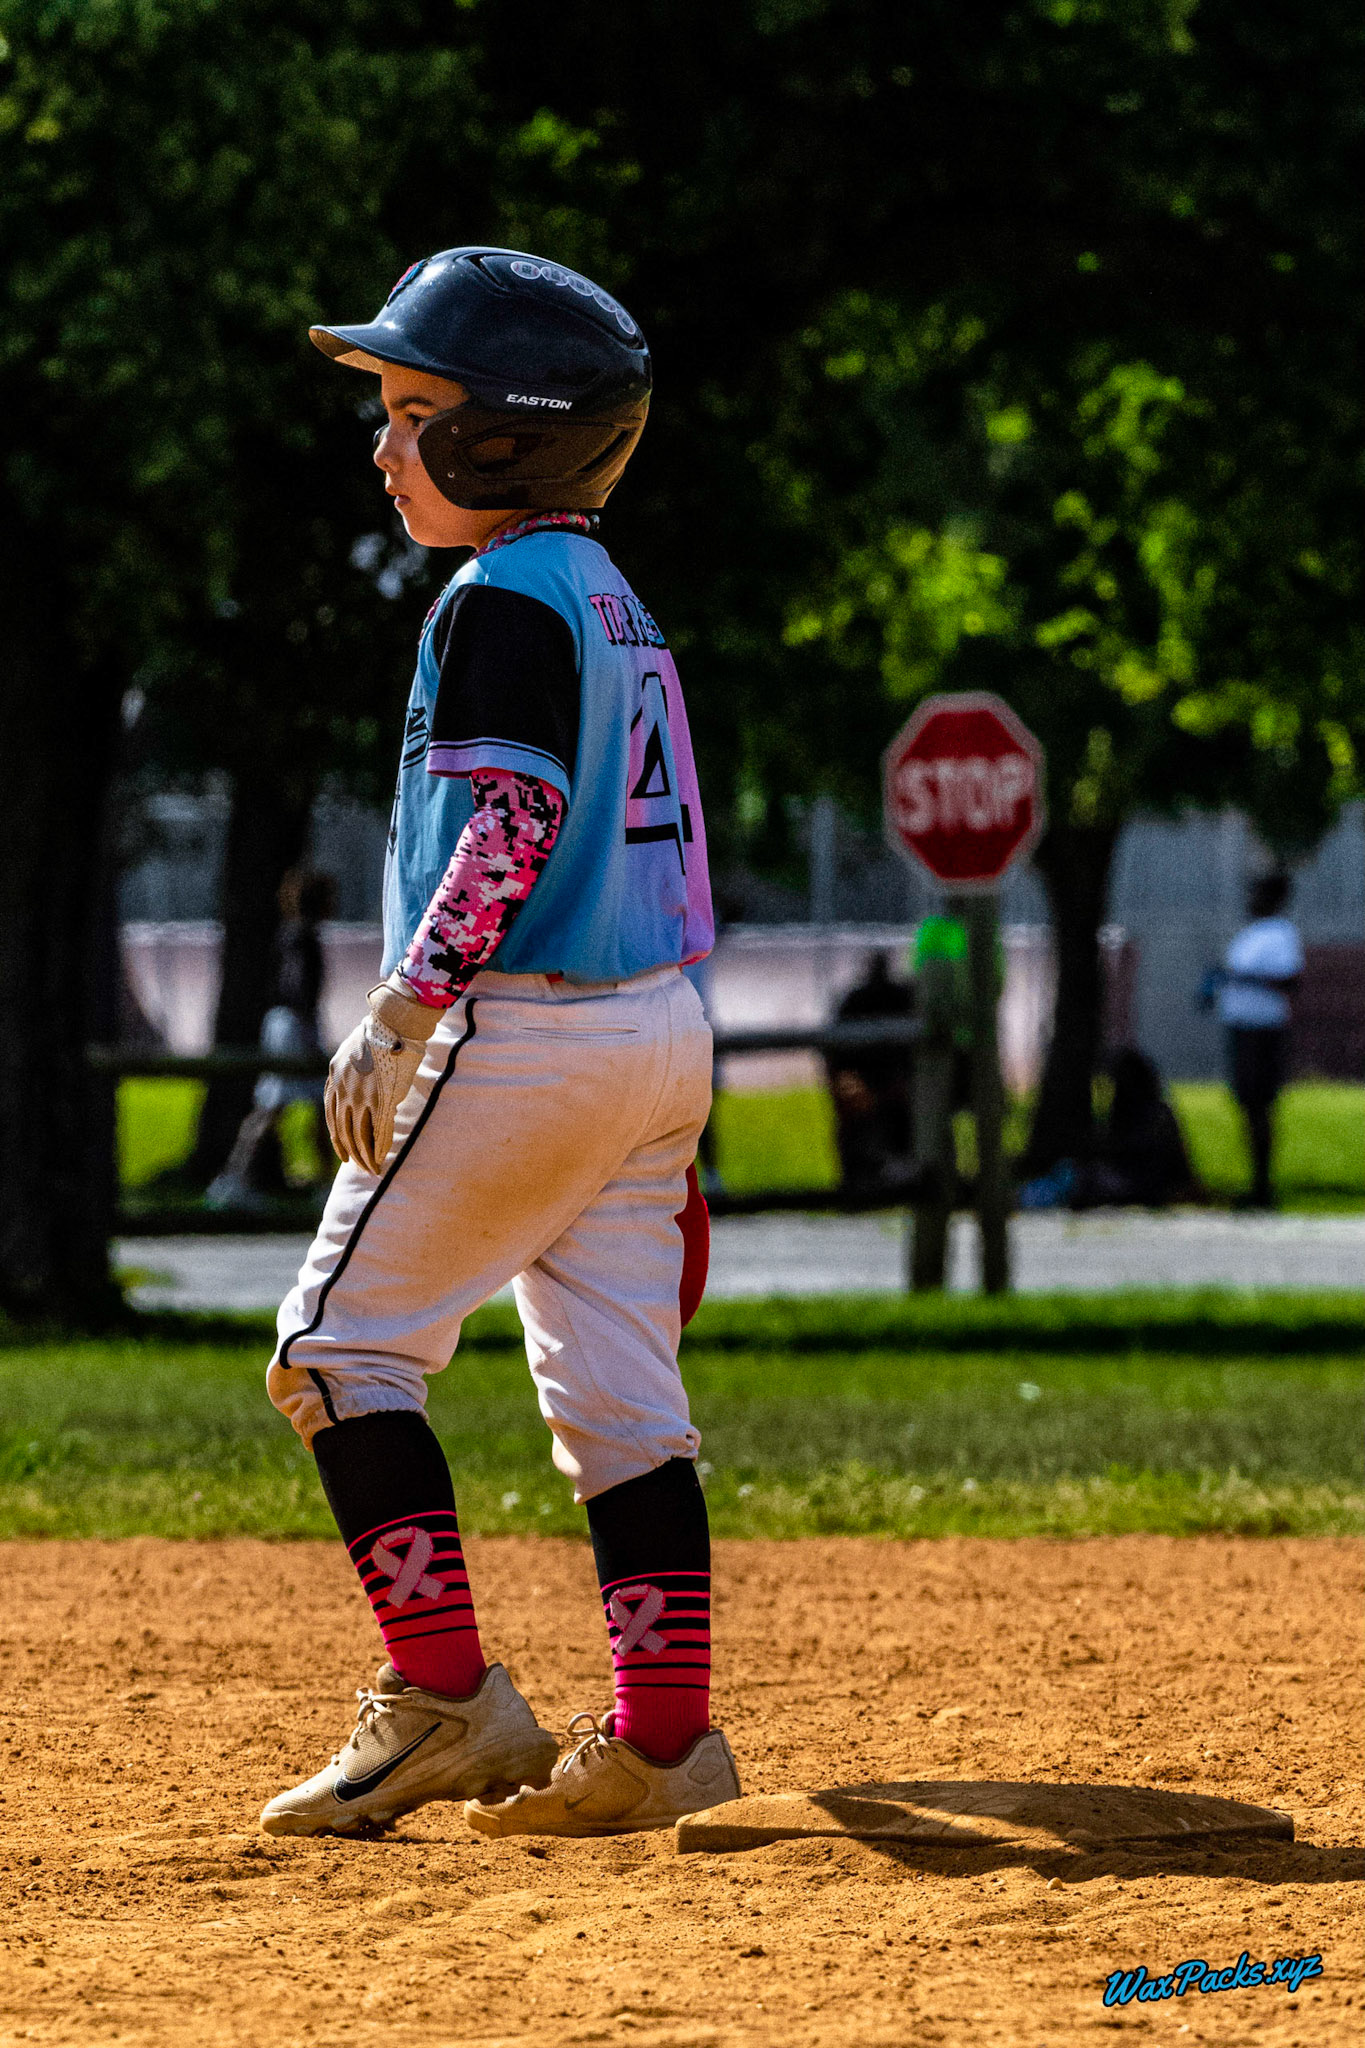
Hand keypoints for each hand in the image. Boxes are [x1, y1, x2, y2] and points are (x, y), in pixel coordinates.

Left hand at [325, 977, 442, 1173]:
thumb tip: (363, 1089)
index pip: (331, 1114)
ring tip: (372, 1169)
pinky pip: (379, 1130)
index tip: (342, 1152)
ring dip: (365, 1155)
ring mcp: (362, 1095)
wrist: (394, 1022)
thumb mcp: (354, 1050)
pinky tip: (382, 1158)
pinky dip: (379, 1147)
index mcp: (335, 1076)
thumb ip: (353, 1071)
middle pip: (342, 1129)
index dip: (336, 1136)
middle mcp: (344, 1089)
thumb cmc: (381, 1032)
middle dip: (350, 1151)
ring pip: (359, 1134)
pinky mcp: (382, 1099)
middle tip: (358, 1165)